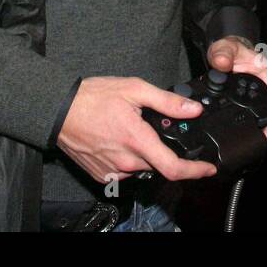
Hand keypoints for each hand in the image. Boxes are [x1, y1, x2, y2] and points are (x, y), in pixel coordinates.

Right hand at [56, 76, 217, 184]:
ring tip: (129, 129)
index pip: (173, 167)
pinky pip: (124, 172)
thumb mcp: (134, 89)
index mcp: (136, 140)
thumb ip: (166, 102)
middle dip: (162, 149)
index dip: (195, 171)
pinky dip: (128, 159)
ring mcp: (112, 172)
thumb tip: (192, 110)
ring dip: (143, 153)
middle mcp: (125, 161)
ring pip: (141, 168)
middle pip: (157, 164)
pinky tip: (116, 140)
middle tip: (149, 127)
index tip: (208, 168)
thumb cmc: (92, 98)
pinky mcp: (101, 176)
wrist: (57, 110)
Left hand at [205, 36, 266, 140]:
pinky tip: (242, 132)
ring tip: (249, 139)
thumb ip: (223, 53)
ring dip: (264, 133)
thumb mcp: (227, 47)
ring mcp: (264, 101)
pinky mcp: (254, 106)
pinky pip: (262, 121)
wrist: (229, 52)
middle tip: (256, 140)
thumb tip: (221, 63)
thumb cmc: (235, 50)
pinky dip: (255, 129)